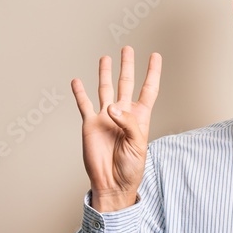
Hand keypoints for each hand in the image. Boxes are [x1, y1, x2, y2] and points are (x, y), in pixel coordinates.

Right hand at [71, 46, 161, 211]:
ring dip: (105, 73)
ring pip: (105, 89)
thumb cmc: (130, 168)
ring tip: (105, 58)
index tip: (155, 55)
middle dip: (127, 66)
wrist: (112, 184)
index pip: (148, 89)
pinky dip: (79, 92)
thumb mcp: (138, 145)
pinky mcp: (90, 124)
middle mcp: (122, 114)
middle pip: (126, 83)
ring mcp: (105, 118)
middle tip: (127, 49)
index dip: (152, 72)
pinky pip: (84, 104)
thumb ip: (128, 124)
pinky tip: (77, 81)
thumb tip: (112, 107)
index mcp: (140, 118)